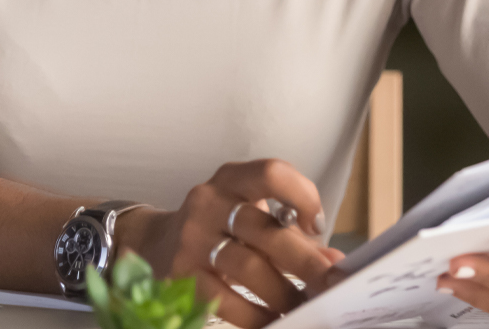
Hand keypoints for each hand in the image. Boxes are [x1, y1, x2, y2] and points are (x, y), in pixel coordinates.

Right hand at [116, 159, 345, 327]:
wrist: (155, 243)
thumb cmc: (218, 227)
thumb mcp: (250, 216)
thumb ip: (290, 233)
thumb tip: (333, 262)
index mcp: (232, 179)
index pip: (271, 173)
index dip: (302, 196)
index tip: (317, 226)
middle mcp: (209, 202)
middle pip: (265, 229)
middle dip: (305, 261)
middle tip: (331, 284)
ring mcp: (192, 239)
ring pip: (248, 268)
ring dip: (283, 293)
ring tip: (304, 306)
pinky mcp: (182, 274)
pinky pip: (224, 300)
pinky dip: (255, 315)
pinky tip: (273, 319)